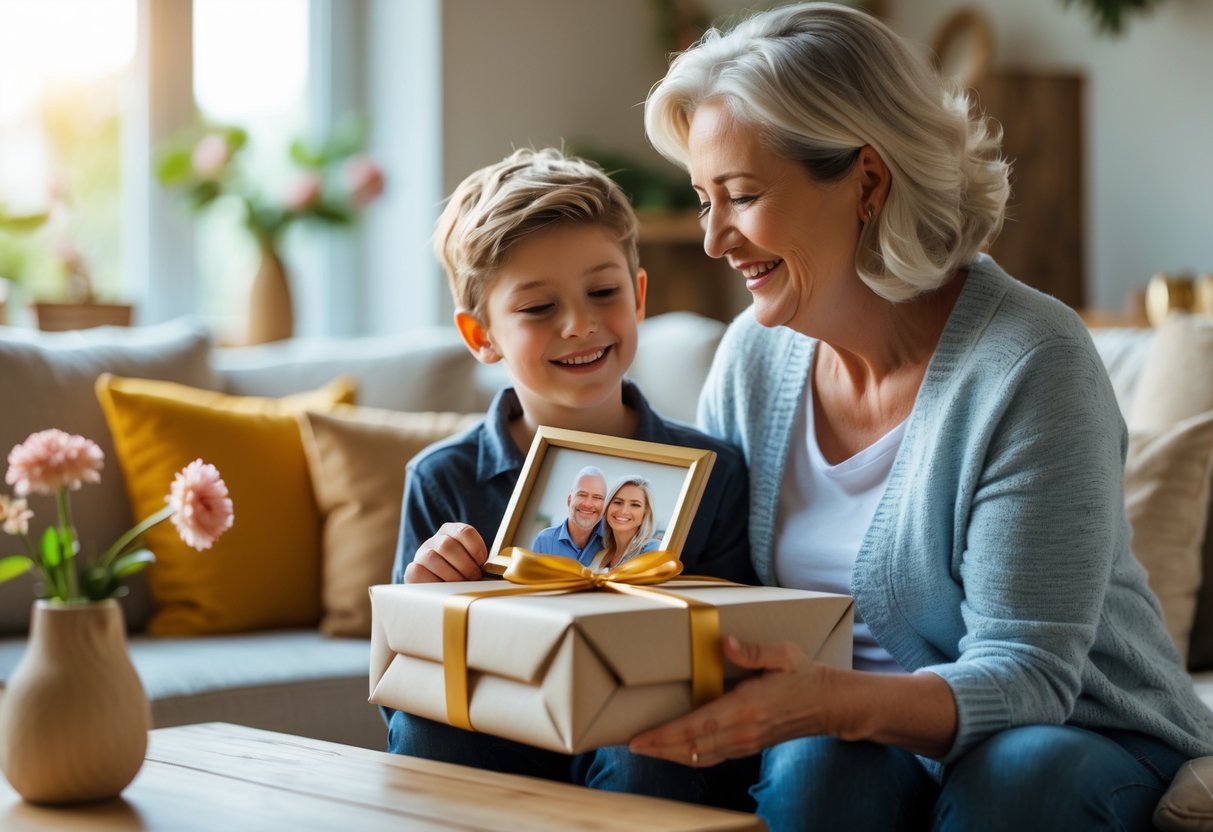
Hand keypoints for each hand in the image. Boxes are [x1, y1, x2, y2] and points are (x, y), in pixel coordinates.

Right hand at [403, 522, 486, 582]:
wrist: (438, 590)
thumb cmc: (461, 575)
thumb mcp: (471, 562)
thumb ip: (479, 560)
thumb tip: (497, 569)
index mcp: (451, 531)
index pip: (465, 531)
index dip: (476, 547)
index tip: (482, 562)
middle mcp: (435, 540)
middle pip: (448, 545)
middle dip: (465, 565)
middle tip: (474, 578)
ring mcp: (421, 554)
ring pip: (433, 557)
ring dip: (452, 575)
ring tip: (462, 585)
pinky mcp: (412, 570)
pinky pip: (419, 572)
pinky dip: (435, 581)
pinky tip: (445, 588)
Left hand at [628, 635, 835, 766]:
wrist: (831, 705)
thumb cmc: (805, 675)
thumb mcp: (784, 655)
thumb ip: (754, 650)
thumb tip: (726, 643)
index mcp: (746, 706)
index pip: (697, 725)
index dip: (665, 734)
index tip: (641, 737)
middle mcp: (743, 730)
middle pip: (692, 747)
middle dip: (660, 748)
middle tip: (632, 746)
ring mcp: (746, 741)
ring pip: (701, 755)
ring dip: (672, 755)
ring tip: (648, 750)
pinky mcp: (750, 746)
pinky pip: (714, 757)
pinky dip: (692, 756)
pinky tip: (679, 753)